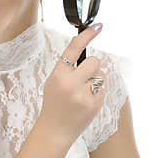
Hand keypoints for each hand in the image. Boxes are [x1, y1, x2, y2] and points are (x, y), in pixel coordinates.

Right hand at [37, 24, 105, 145]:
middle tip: (83, 78)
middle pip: (95, 62)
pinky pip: (103, 89)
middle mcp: (71, 84)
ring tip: (82, 94)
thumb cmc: (54, 104)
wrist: (55, 131)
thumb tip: (88, 55)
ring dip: (95, 81)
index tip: (97, 26)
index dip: (86, 36)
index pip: (74, 49)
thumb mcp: (53, 82)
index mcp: (58, 75)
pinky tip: (86, 102)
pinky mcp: (95, 104)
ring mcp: (84, 95)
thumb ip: (68, 68)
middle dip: (92, 67)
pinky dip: (98, 93)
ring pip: (101, 76)